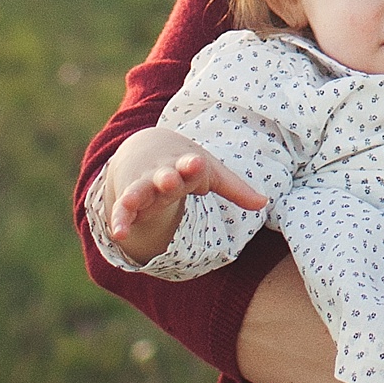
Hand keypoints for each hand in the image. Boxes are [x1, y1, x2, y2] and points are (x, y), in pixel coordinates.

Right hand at [104, 145, 267, 264]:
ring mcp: (144, 187)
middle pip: (164, 176)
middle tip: (168, 180)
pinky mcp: (129, 201)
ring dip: (135, 196)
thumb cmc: (186, 165)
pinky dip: (120, 220)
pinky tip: (118, 234)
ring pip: (138, 191)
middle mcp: (163, 174)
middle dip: (167, 178)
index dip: (193, 165)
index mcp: (186, 166)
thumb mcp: (211, 174)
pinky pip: (122, 211)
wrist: (147, 149)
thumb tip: (265, 203)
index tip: (196, 163)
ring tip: (129, 202)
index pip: (192, 165)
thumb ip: (236, 189)